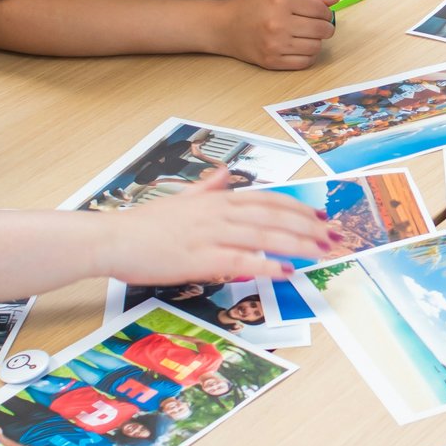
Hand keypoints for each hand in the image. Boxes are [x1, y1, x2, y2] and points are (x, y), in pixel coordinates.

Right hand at [96, 167, 340, 282]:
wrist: (111, 239)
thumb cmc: (143, 226)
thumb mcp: (179, 200)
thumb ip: (206, 189)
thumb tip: (224, 175)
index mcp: (215, 200)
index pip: (267, 200)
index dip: (297, 208)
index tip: (320, 217)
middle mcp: (217, 212)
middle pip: (273, 216)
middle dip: (308, 227)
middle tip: (334, 238)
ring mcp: (209, 234)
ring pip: (264, 235)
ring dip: (297, 244)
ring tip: (322, 252)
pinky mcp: (199, 257)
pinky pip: (240, 259)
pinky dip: (266, 264)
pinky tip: (286, 271)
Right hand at [215, 0, 337, 70]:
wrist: (222, 26)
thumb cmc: (250, 6)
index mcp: (280, 2)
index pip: (321, 10)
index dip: (326, 12)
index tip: (321, 13)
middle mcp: (278, 24)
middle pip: (322, 30)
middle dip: (326, 27)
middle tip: (318, 25)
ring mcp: (275, 45)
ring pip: (316, 47)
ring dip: (317, 42)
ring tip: (306, 35)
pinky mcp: (272, 62)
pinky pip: (304, 63)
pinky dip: (308, 56)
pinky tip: (300, 47)